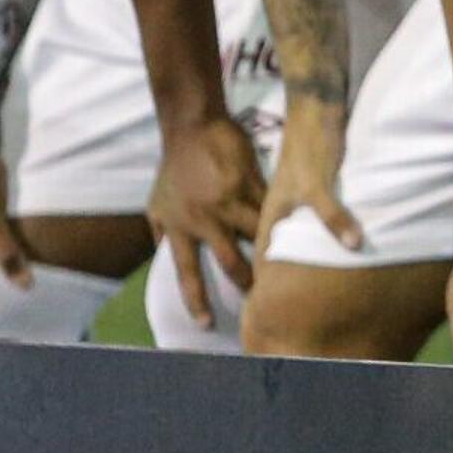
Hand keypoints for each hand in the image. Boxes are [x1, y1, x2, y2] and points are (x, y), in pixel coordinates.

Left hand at [150, 111, 268, 327]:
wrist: (192, 126)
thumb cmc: (174, 168)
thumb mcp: (157, 203)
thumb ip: (162, 233)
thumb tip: (160, 259)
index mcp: (179, 226)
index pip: (186, 271)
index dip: (196, 301)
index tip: (206, 325)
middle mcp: (205, 217)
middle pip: (230, 260)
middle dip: (247, 281)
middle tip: (260, 298)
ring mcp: (229, 199)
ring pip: (257, 235)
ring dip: (271, 252)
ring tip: (285, 268)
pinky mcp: (250, 182)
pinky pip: (269, 208)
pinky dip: (281, 222)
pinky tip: (296, 232)